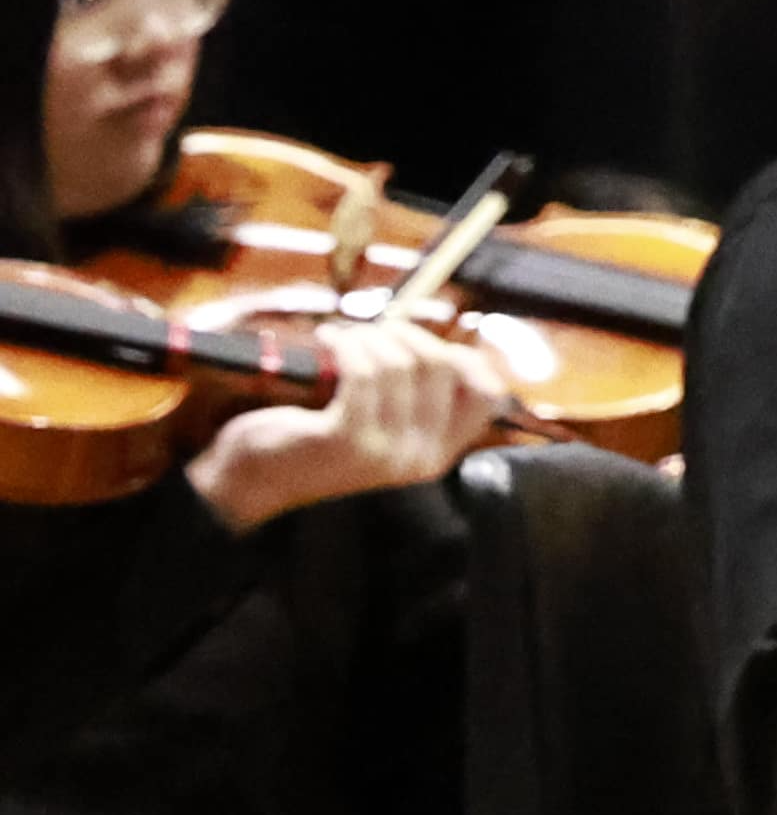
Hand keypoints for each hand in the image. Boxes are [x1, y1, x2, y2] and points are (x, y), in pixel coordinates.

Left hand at [186, 316, 502, 530]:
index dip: (467, 359)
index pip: (486, 397)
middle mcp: (420, 458)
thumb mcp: (385, 427)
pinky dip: (347, 344)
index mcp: (437, 457)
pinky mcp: (347, 437)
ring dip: (371, 335)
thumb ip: (422, 400)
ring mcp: (385, 450)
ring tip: (346, 336)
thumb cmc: (315, 445)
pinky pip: (364, 372)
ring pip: (401, 363)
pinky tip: (328, 339)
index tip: (427, 345)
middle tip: (374, 332)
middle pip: (442, 366)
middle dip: (407, 334)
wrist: (251, 482)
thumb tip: (463, 352)